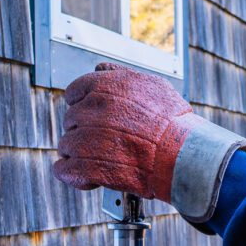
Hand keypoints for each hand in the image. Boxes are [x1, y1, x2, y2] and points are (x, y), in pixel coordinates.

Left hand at [54, 63, 198, 199]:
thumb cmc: (172, 123)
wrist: (180, 155)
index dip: (82, 104)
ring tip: (99, 158)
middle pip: (71, 120)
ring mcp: (86, 140)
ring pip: (67, 145)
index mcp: (104, 88)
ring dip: (78, 153)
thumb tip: (102, 69)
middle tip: (101, 140)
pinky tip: (84, 175)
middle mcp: (91, 111)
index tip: (90, 114)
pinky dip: (71, 173)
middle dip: (83, 130)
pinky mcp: (87, 166)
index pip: (74, 92)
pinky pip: (65, 170)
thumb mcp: (151, 85)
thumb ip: (121, 76)